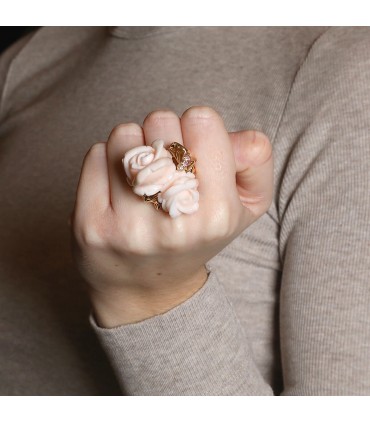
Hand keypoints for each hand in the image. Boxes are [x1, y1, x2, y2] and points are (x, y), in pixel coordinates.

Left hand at [70, 106, 273, 326]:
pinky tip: (118, 187)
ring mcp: (127, 226)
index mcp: (217, 213)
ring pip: (125, 134)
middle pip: (161, 120)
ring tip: (143, 178)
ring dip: (134, 146)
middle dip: (165, 136)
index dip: (198, 129)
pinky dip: (107, 161)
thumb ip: (255, 160)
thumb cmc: (198, 237)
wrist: (150, 289)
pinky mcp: (90, 227)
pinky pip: (95, 155)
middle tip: (167, 168)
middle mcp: (173, 222)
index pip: (202, 119)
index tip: (193, 151)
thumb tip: (235, 134)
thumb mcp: (246, 206)